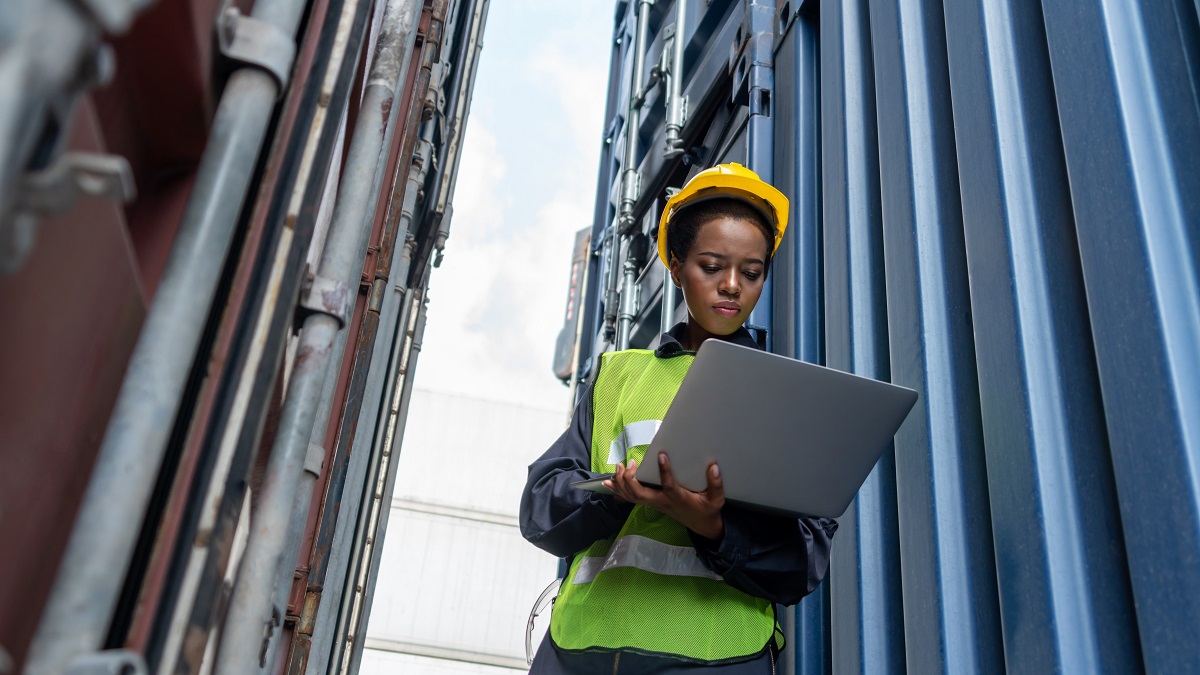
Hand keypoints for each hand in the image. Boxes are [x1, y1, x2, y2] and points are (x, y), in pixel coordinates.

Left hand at [603, 452, 724, 540]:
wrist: (702, 526)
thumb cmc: (708, 510)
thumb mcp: (716, 499)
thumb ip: (716, 484)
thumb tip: (713, 466)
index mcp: (678, 498)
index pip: (668, 486)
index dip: (664, 471)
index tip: (661, 455)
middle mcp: (662, 502)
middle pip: (639, 494)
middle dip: (629, 479)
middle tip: (629, 463)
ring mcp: (655, 504)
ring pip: (631, 497)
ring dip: (621, 482)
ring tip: (618, 466)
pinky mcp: (651, 503)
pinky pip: (630, 498)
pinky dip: (618, 490)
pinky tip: (608, 481)